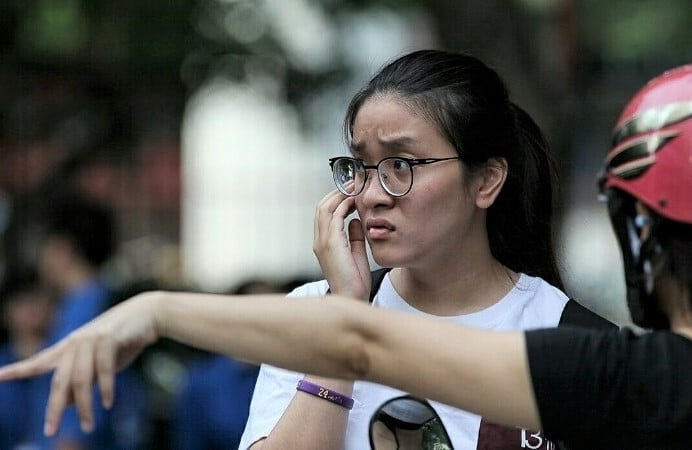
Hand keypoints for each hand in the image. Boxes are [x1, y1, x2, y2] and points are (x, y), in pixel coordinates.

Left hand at [0, 292, 160, 436]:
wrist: (148, 315)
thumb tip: (64, 404)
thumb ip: (80, 381)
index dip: (18, 371)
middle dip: (54, 408)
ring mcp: (90, 339)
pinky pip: (103, 369)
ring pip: (80, 379)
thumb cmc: (122, 341)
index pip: (39, 362)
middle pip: (59, 381)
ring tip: (88, 426)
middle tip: (51, 432)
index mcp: (68, 347)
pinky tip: (107, 403)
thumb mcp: (99, 364)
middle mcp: (74, 343)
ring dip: (85, 405)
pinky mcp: (108, 338)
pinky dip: (105, 388)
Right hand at [313, 189, 370, 299]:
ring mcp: (322, 242)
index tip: (352, 192)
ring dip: (340, 196)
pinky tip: (355, 201)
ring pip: (325, 209)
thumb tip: (356, 220)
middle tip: (353, 184)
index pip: (325, 214)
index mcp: (323, 243)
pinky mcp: (330, 244)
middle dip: (337, 193)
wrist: (352, 298)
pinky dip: (343, 206)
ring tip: (354, 188)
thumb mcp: (356, 254)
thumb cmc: (355, 280)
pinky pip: (334, 217)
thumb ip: (354, 237)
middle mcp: (319, 240)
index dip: (337, 200)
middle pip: (322, 207)